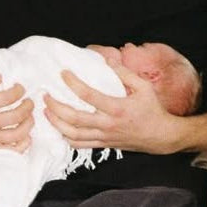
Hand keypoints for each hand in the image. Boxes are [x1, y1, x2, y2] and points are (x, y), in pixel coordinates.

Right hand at [0, 69, 33, 153]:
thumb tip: (0, 78)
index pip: (7, 97)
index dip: (18, 91)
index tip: (20, 89)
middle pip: (16, 116)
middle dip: (28, 107)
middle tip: (29, 102)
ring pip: (17, 134)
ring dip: (29, 123)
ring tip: (29, 116)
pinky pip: (12, 150)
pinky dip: (23, 143)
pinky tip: (26, 134)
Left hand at [44, 66, 185, 153]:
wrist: (160, 136)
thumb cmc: (152, 110)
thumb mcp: (144, 87)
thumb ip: (125, 73)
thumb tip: (107, 61)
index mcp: (117, 108)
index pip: (88, 95)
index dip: (73, 83)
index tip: (63, 73)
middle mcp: (108, 124)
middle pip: (74, 118)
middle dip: (56, 106)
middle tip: (46, 96)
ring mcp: (104, 136)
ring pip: (73, 134)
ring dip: (56, 123)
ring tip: (46, 112)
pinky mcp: (103, 144)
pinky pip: (79, 145)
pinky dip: (66, 138)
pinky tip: (58, 128)